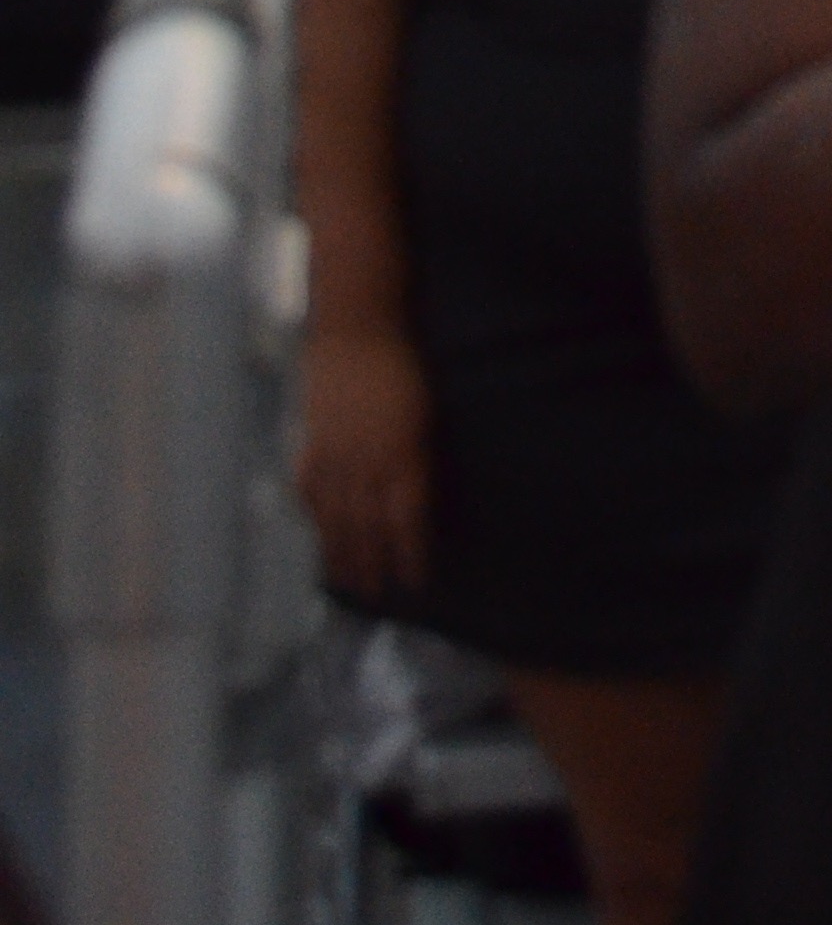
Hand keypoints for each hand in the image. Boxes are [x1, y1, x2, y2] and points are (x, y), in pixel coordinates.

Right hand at [295, 329, 430, 604]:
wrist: (359, 329)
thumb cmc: (406, 366)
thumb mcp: (428, 414)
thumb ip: (420, 459)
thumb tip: (417, 501)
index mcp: (404, 455)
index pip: (407, 519)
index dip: (411, 553)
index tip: (416, 580)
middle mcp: (367, 463)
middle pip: (369, 527)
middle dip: (375, 564)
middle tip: (378, 595)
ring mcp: (335, 455)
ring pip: (336, 517)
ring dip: (342, 552)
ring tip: (347, 582)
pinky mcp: (312, 442)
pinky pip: (310, 489)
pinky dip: (313, 516)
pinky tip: (317, 535)